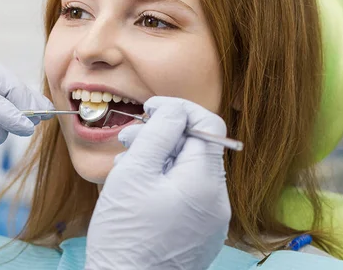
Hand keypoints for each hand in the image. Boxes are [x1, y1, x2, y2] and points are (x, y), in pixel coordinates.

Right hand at [85, 96, 230, 269]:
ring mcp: (211, 221)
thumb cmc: (125, 234)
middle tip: (127, 140)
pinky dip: (163, 183)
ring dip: (158, 160)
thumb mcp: (135, 172)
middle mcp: (218, 202)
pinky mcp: (199, 234)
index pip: (207, 125)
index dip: (178, 110)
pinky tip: (137, 190)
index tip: (149, 109)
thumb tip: (176, 111)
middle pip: (196, 149)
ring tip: (126, 168)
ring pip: (188, 171)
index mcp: (205, 183)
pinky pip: (186, 195)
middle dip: (161, 137)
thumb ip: (159, 133)